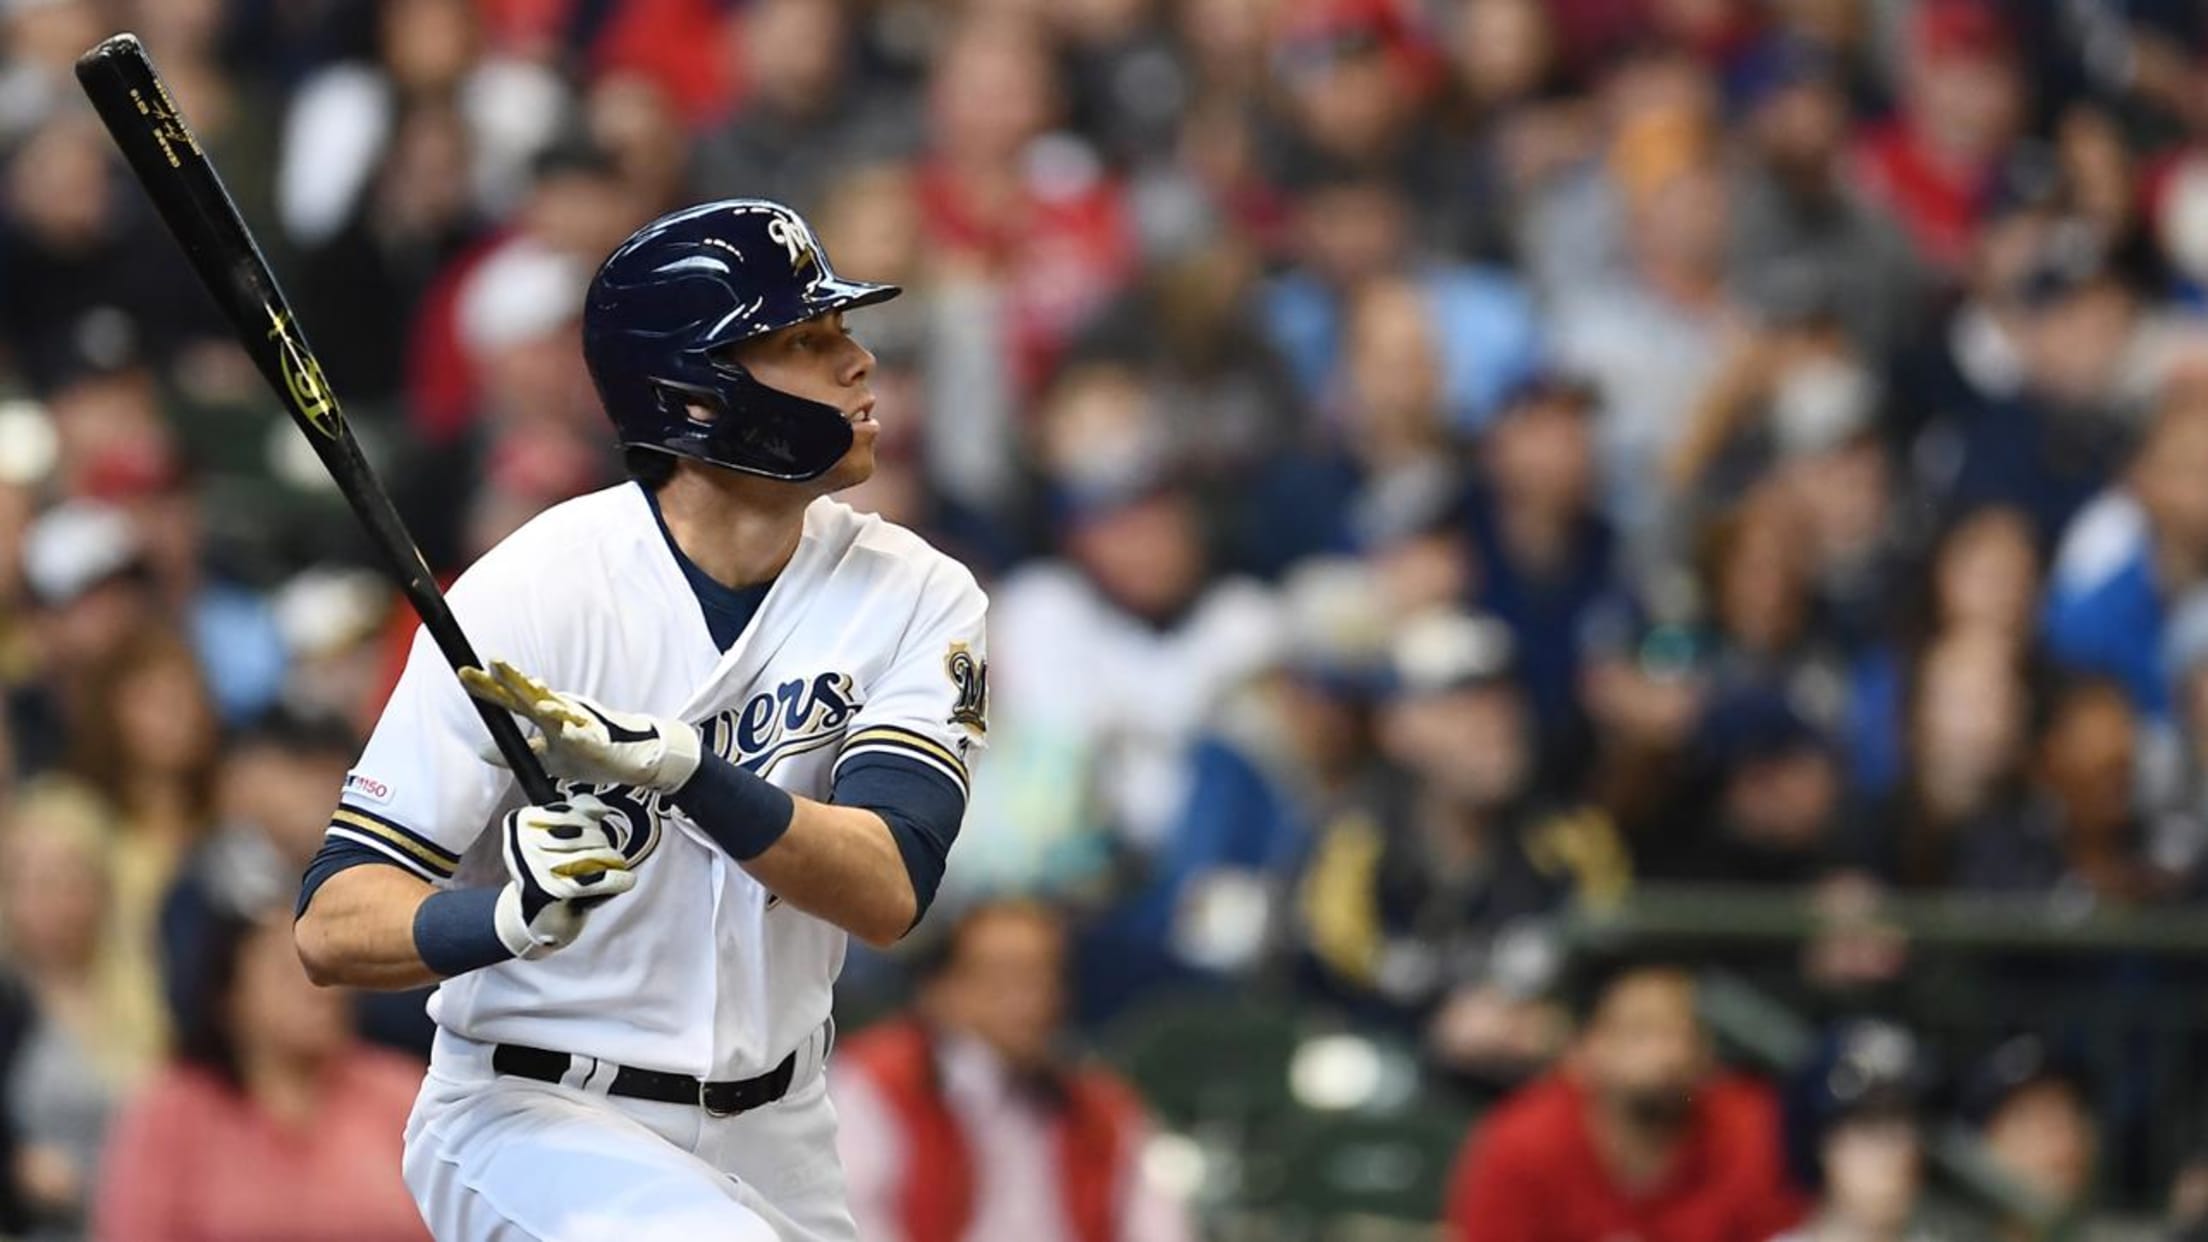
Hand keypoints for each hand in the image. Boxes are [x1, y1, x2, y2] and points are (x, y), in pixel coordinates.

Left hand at [462, 658, 701, 791]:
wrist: (627, 759)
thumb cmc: (585, 754)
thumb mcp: (543, 756)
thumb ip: (513, 750)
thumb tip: (480, 749)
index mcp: (545, 715)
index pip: (511, 699)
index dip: (488, 688)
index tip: (463, 673)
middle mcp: (559, 713)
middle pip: (529, 695)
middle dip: (510, 679)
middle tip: (490, 662)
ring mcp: (579, 724)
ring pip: (558, 709)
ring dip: (545, 701)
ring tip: (532, 694)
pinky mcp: (597, 741)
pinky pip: (586, 736)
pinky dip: (577, 732)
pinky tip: (568, 731)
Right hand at [495, 794, 636, 958]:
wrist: (539, 915)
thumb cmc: (554, 868)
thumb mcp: (561, 832)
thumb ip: (579, 810)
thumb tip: (600, 809)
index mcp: (520, 823)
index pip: (567, 810)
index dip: (587, 820)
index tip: (591, 830)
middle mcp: (521, 844)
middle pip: (580, 831)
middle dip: (601, 840)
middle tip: (604, 853)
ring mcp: (533, 869)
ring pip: (588, 855)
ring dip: (611, 859)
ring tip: (616, 864)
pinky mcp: (548, 894)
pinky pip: (591, 881)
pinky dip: (615, 880)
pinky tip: (626, 880)